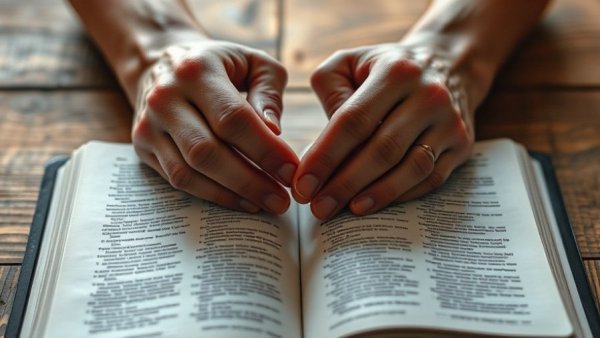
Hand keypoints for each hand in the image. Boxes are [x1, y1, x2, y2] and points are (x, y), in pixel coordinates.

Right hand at [132, 40, 297, 213]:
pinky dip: (211, 195)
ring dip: (230, 194)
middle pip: (207, 151)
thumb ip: (269, 92)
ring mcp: (149, 124)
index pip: (233, 118)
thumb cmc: (220, 65)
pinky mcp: (142, 146)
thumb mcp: (253, 61)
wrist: (161, 63)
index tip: (291, 171)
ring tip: (265, 204)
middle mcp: (165, 97)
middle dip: (249, 181)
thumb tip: (274, 133)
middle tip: (281, 200)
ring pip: (189, 172)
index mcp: (196, 70)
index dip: (264, 149)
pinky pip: (177, 179)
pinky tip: (240, 200)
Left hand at [293, 43, 476, 218]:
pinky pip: (431, 179)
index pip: (353, 121)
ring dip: (376, 195)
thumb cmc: (385, 68)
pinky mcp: (462, 144)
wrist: (449, 63)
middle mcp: (429, 95)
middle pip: (383, 149)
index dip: (325, 156)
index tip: (302, 184)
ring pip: (411, 168)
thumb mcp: (350, 61)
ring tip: (346, 211)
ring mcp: (450, 122)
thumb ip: (329, 89)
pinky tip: (376, 204)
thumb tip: (322, 142)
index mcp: (396, 72)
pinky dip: (402, 196)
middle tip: (318, 207)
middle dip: (345, 183)